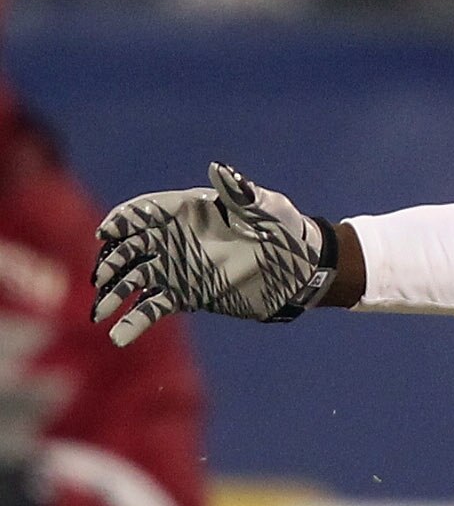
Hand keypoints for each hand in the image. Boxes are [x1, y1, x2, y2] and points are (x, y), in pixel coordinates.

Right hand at [92, 162, 338, 347]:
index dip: (123, 220)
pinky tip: (119, 336)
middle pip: (130, 246)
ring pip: (135, 278)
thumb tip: (220, 168)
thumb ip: (241, 192)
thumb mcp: (267, 209)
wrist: (302, 270)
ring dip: (113, 293)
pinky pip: (154, 307)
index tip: (105, 232)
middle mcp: (176, 238)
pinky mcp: (187, 294)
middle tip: (100, 278)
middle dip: (111, 260)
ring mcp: (178, 267)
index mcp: (191, 210)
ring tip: (99, 312)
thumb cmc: (286, 230)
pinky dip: (135, 320)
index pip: (146, 211)